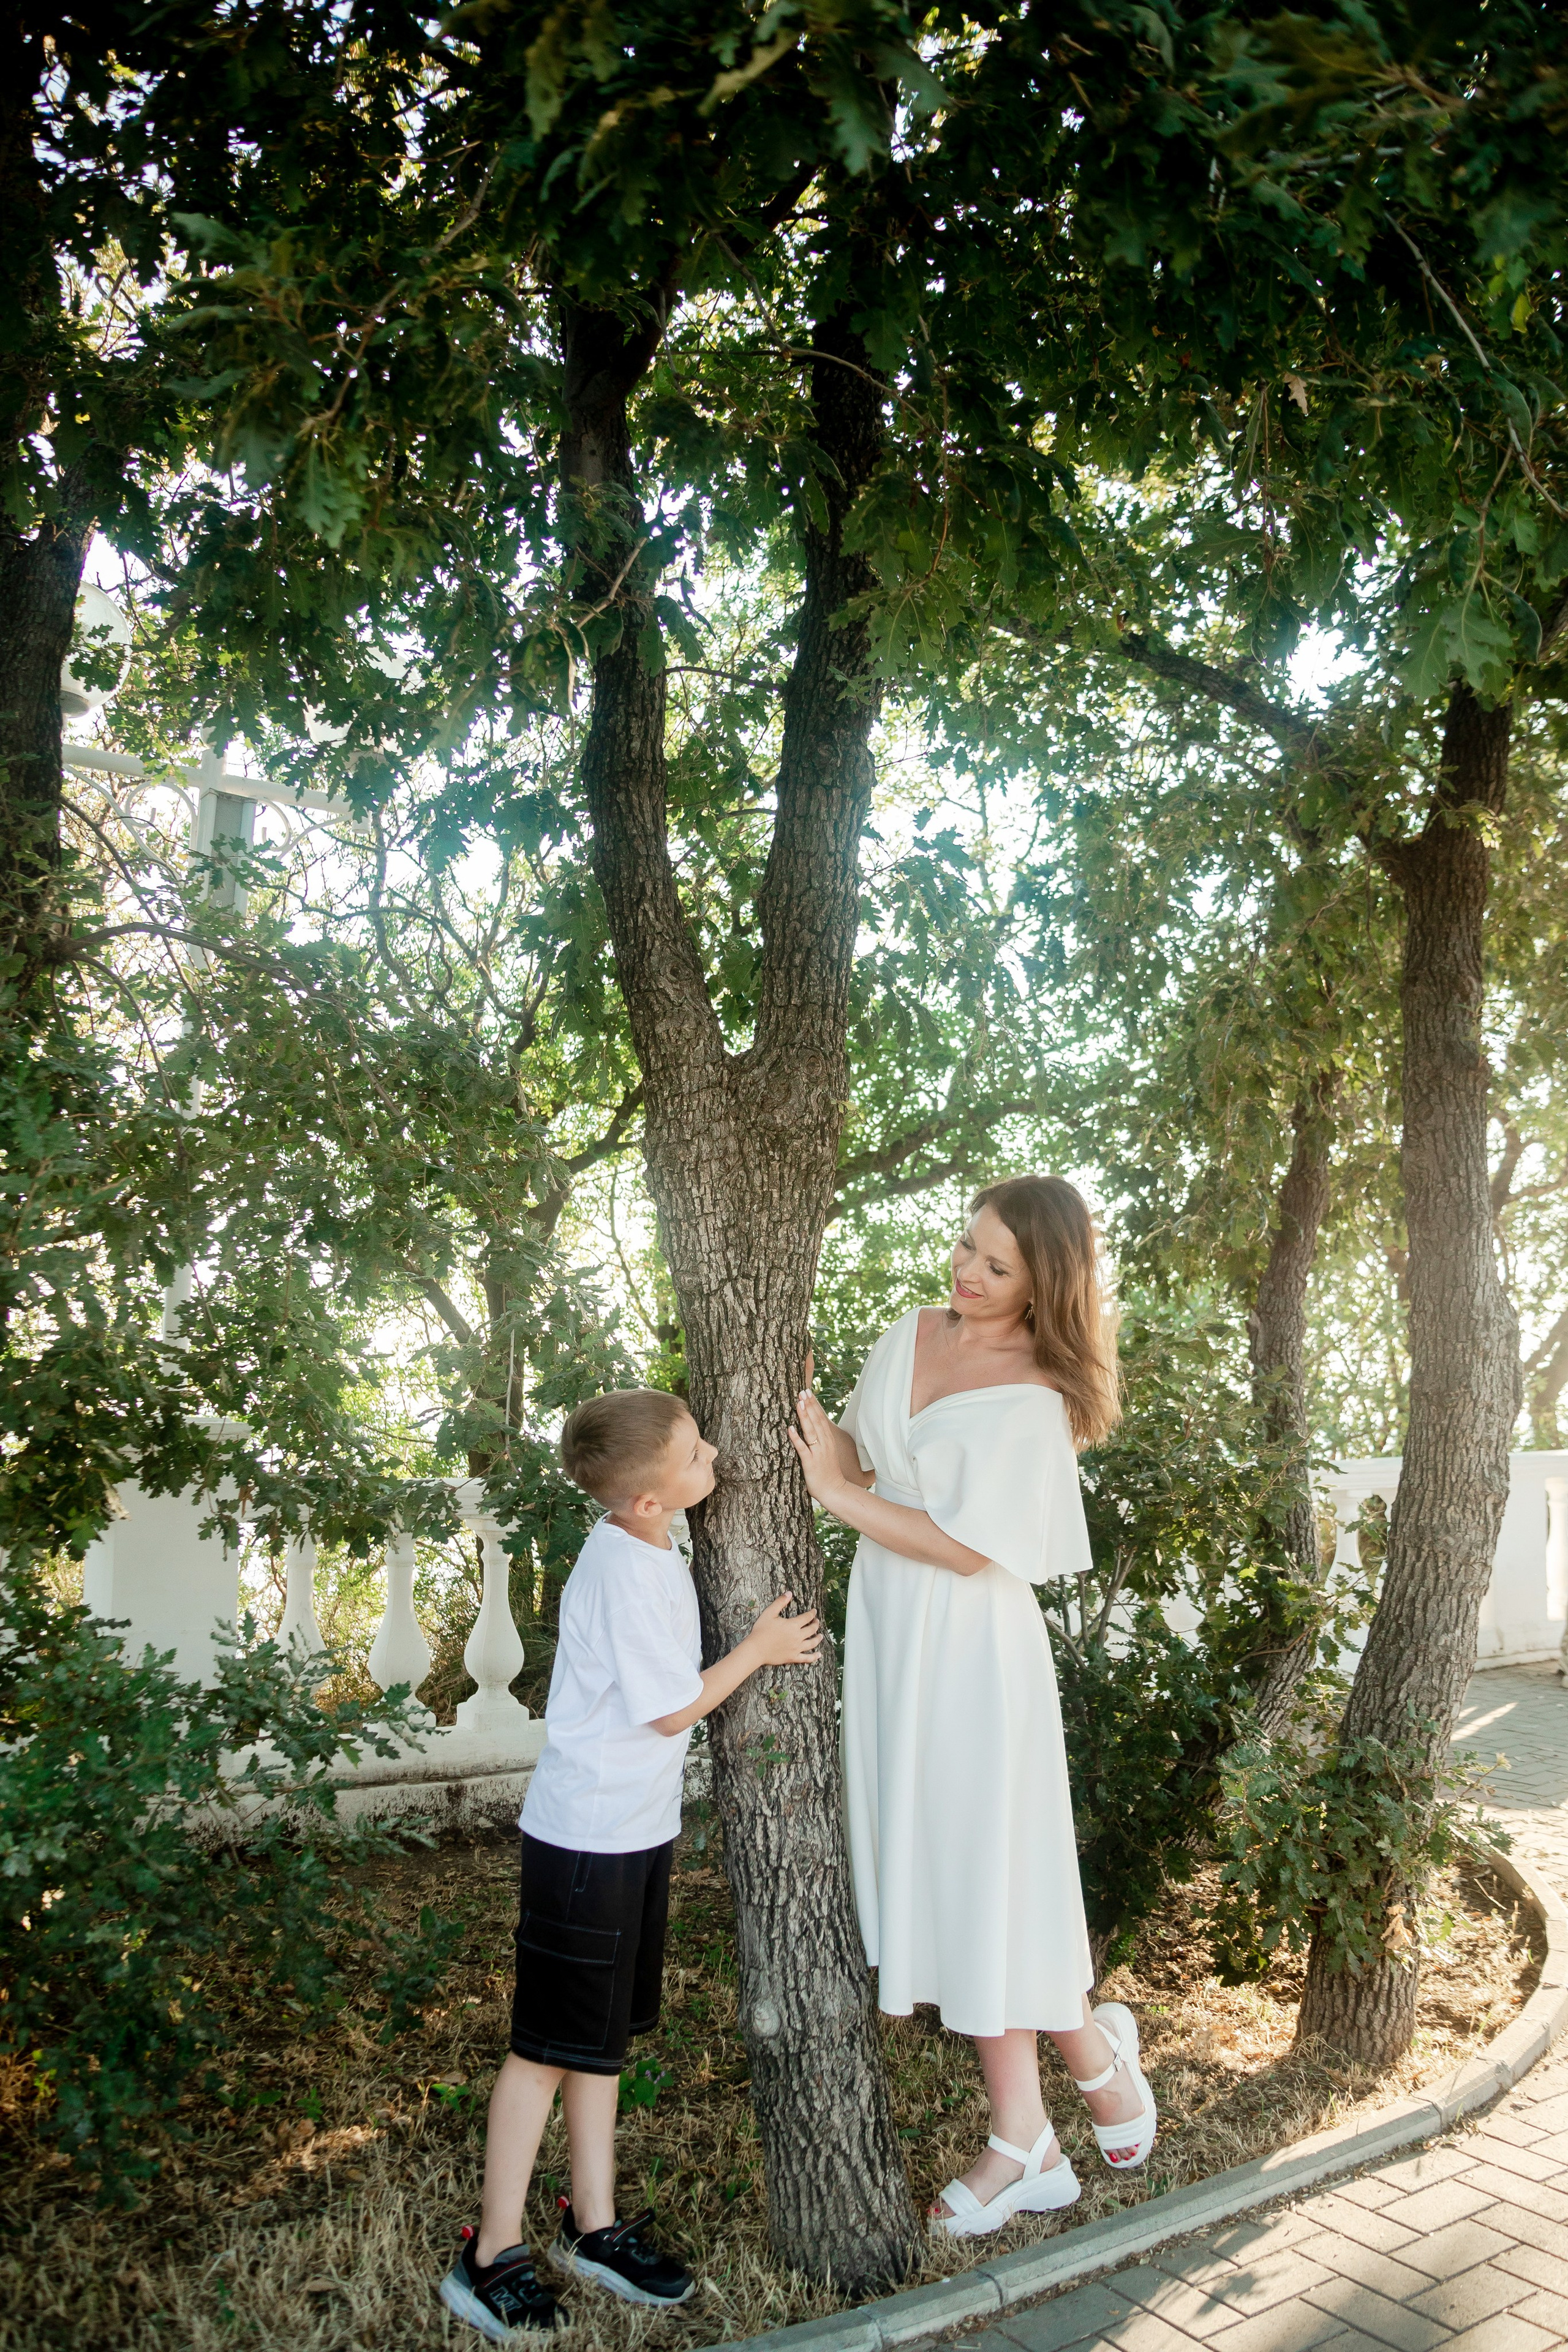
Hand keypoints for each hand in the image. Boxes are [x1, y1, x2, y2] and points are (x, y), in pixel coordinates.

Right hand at [747, 1592, 823, 1667]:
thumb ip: (780, 1602)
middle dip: (816, 1624)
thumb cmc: (761, 1630)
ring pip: (812, 1643)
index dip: (812, 1613)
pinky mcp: (793, 1657)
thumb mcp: (769, 1613)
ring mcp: (796, 1648)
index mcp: (793, 1625)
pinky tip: (819, 1655)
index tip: (814, 1611)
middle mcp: (797, 1637)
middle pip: (811, 1630)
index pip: (807, 1617)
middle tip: (817, 1622)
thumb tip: (789, 1593)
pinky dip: (814, 1657)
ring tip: (821, 1636)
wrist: (756, 1649)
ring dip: (818, 1639)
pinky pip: (806, 1658)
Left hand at [788, 1386, 850, 1509]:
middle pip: (816, 1420)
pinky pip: (802, 1448)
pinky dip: (796, 1438)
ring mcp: (818, 1452)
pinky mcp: (810, 1462)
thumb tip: (812, 1430)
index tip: (808, 1392)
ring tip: (799, 1403)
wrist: (835, 1491)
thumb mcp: (827, 1453)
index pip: (821, 1418)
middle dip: (809, 1405)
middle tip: (803, 1390)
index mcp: (827, 1440)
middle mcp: (824, 1444)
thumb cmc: (828, 1473)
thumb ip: (820, 1442)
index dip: (814, 1405)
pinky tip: (790, 1428)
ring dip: (804, 1416)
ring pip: (810, 1431)